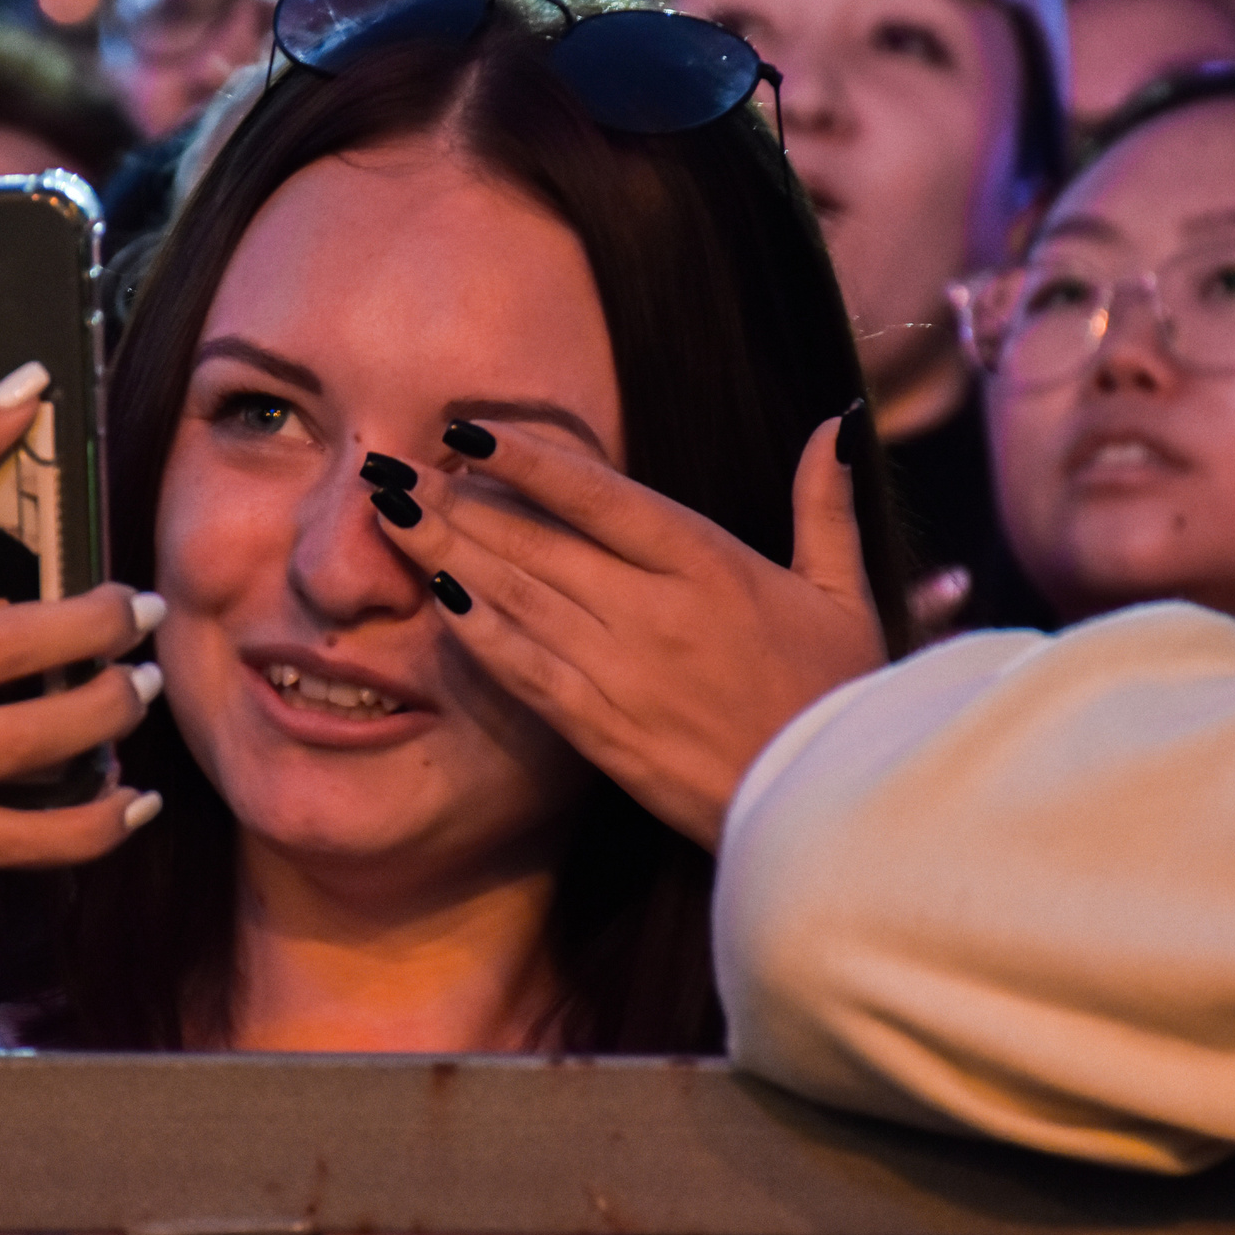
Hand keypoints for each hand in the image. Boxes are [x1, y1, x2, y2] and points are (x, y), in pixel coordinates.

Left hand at [363, 415, 885, 849]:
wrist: (827, 811)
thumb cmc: (838, 698)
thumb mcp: (843, 593)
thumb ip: (826, 504)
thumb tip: (835, 423)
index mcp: (709, 565)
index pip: (598, 494)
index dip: (526, 457)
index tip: (467, 430)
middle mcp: (653, 610)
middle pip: (536, 542)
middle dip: (457, 502)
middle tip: (394, 468)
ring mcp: (620, 671)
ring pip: (517, 598)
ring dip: (447, 553)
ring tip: (392, 516)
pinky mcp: (600, 729)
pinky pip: (523, 669)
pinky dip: (476, 630)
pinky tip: (435, 598)